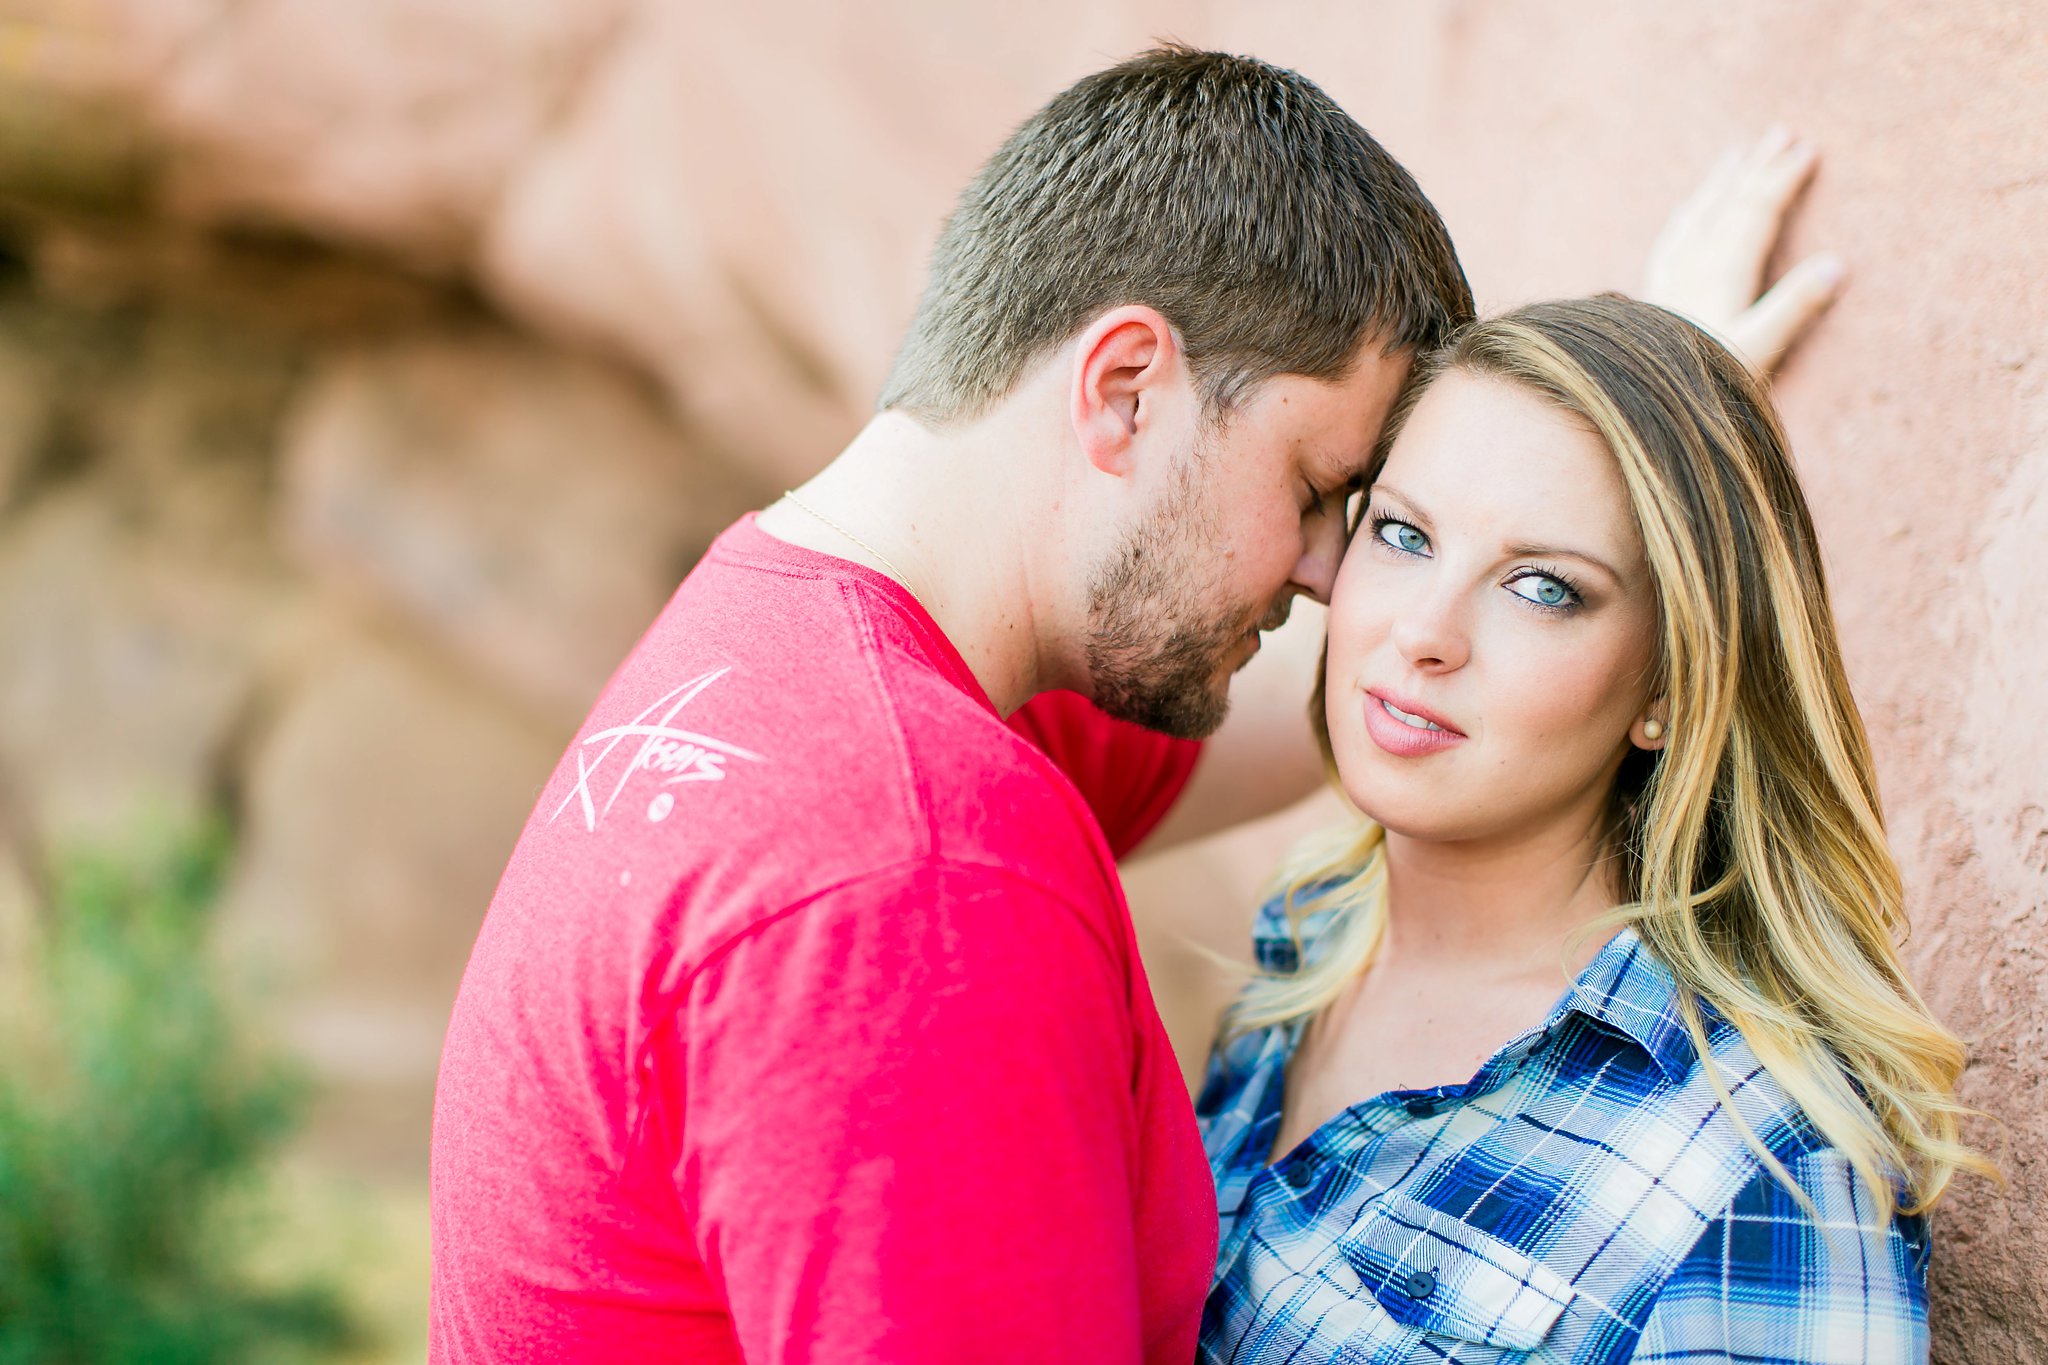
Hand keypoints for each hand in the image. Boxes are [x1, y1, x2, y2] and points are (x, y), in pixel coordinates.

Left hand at [1639, 127, 1845, 375]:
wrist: (1642, 401)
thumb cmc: (1705, 380)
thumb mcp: (1759, 348)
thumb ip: (1794, 306)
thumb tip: (1836, 263)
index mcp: (1723, 271)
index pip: (1757, 211)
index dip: (1783, 178)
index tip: (1808, 149)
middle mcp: (1693, 265)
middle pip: (1728, 202)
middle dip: (1756, 166)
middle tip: (1781, 132)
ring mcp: (1671, 278)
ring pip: (1698, 215)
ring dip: (1721, 182)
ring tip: (1736, 153)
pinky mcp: (1655, 296)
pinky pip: (1672, 241)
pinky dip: (1686, 217)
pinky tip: (1686, 209)